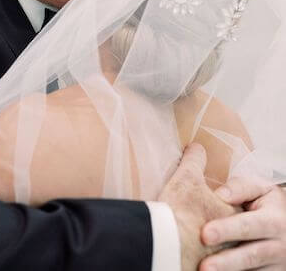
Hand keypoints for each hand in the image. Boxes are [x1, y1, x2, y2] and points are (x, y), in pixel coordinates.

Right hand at [159, 143, 236, 270]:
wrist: (166, 245)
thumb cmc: (179, 210)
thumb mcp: (186, 177)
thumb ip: (195, 160)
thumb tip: (197, 147)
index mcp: (232, 217)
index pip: (238, 213)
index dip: (226, 207)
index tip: (218, 204)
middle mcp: (231, 243)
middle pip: (235, 238)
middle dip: (226, 235)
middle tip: (209, 230)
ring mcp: (219, 261)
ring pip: (224, 257)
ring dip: (218, 255)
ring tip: (203, 250)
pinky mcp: (200, 270)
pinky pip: (203, 267)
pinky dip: (199, 264)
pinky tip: (194, 262)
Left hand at [200, 177, 285, 269]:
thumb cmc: (268, 204)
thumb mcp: (261, 189)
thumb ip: (240, 188)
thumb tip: (219, 195)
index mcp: (274, 221)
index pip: (248, 226)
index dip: (227, 230)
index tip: (205, 234)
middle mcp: (278, 246)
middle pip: (250, 256)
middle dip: (226, 262)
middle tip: (205, 266)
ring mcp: (276, 265)